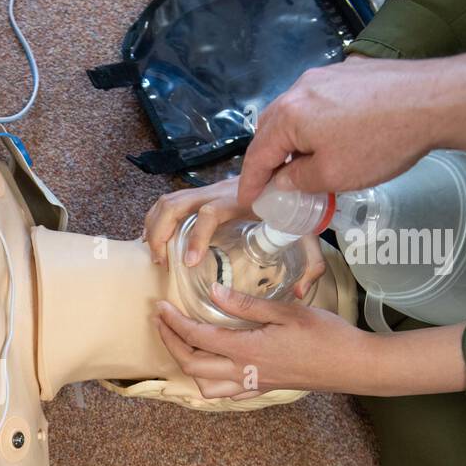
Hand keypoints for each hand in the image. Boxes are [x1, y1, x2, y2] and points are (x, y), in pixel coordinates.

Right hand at [144, 179, 323, 297]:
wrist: (294, 173)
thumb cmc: (297, 206)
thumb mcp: (308, 234)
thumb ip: (311, 264)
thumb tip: (300, 292)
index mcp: (243, 201)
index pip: (209, 214)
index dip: (196, 238)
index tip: (190, 263)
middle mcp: (220, 192)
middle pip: (176, 204)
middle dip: (160, 234)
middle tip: (162, 263)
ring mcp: (209, 190)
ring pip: (168, 201)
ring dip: (155, 227)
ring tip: (157, 255)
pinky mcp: (204, 191)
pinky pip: (171, 200)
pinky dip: (157, 219)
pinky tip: (158, 240)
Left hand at [154, 283, 371, 397]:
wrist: (354, 365)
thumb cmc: (326, 335)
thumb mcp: (287, 312)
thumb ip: (247, 304)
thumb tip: (214, 293)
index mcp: (247, 350)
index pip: (197, 338)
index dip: (173, 323)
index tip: (160, 307)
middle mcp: (244, 372)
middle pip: (192, 366)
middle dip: (170, 344)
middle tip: (161, 322)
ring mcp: (253, 384)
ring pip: (205, 387)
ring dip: (187, 367)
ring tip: (181, 343)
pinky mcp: (264, 387)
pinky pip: (226, 392)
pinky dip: (209, 381)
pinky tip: (211, 365)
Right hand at [236, 56, 450, 207]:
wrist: (436, 100)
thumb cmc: (380, 142)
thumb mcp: (333, 175)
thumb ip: (299, 180)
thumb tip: (283, 180)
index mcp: (288, 115)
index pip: (257, 155)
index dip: (251, 183)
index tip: (248, 202)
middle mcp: (300, 89)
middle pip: (271, 128)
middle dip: (267, 158)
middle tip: (272, 183)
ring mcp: (326, 75)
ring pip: (295, 112)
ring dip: (292, 139)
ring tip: (301, 162)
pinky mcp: (350, 72)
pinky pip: (318, 102)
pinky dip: (314, 123)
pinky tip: (331, 138)